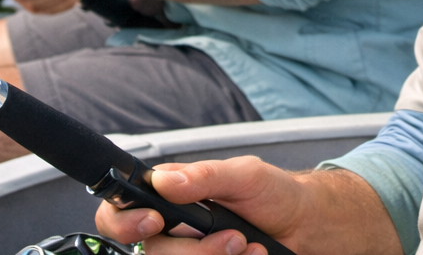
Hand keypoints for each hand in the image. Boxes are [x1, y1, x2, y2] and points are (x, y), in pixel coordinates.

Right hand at [95, 158, 302, 254]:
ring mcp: (188, 253)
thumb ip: (205, 176)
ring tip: (247, 245)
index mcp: (171, 195)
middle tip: (232, 236)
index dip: (125, 222)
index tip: (154, 222)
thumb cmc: (272, 193)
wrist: (302, 225)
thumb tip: (165, 180)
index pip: (121, 211)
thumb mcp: (244, 175)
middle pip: (154, 252)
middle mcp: (173, 229)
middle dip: (195, 250)